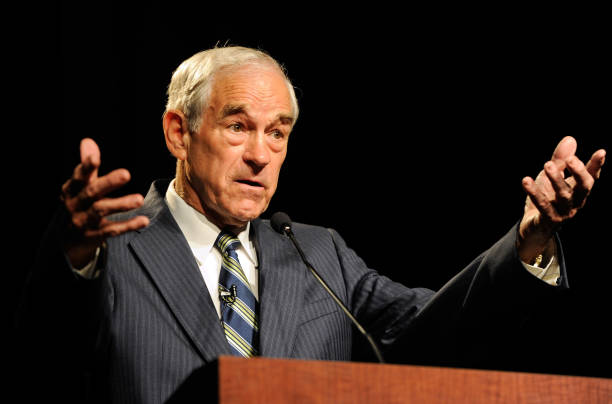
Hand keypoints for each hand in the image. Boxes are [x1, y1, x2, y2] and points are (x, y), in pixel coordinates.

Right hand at [61, 138, 148, 267]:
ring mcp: (83, 221)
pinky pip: (111, 230)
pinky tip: (144, 220)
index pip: (79, 176)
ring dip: (120, 204)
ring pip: (100, 211)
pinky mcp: (93, 236)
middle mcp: (75, 205)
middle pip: (91, 192)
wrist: (66, 240)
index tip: (95, 157)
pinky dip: (128, 225)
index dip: (86, 167)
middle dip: (108, 183)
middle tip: (126, 173)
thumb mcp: (79, 186)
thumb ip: (87, 166)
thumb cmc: (78, 204)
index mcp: (72, 190)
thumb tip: (88, 141)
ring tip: (139, 199)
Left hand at [518, 136, 605, 262]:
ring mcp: (563, 212)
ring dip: (556, 179)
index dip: (596, 165)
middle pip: (583, 187)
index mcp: (579, 190)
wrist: (533, 227)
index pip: (591, 177)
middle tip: (570, 159)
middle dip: (578, 172)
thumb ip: (560, 160)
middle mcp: (575, 202)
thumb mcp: (552, 176)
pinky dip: (534, 192)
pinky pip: (542, 205)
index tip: (601, 152)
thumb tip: (570, 139)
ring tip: (547, 164)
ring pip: (564, 195)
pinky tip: (525, 181)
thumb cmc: (546, 198)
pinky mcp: (548, 220)